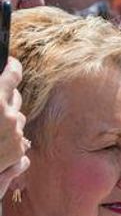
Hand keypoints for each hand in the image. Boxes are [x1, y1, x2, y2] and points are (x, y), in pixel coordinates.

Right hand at [0, 58, 27, 194]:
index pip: (13, 74)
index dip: (12, 67)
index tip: (10, 64)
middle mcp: (9, 116)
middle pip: (16, 97)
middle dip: (5, 96)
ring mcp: (15, 134)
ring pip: (18, 118)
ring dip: (8, 118)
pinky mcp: (17, 151)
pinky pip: (19, 137)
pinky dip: (10, 136)